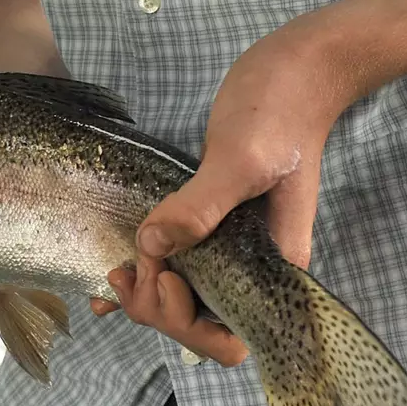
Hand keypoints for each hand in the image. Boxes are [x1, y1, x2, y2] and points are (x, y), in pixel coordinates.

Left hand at [92, 19, 361, 366]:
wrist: (295, 68)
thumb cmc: (281, 110)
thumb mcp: (240, 158)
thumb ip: (201, 205)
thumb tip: (153, 247)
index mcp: (272, 266)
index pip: (231, 337)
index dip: (189, 323)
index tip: (165, 277)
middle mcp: (251, 267)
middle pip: (199, 324)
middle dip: (156, 309)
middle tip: (127, 268)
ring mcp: (229, 246)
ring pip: (183, 298)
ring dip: (143, 297)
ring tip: (115, 270)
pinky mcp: (208, 222)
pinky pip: (175, 263)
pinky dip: (142, 276)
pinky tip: (111, 274)